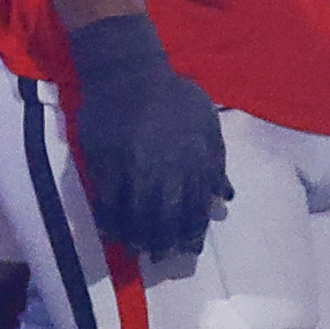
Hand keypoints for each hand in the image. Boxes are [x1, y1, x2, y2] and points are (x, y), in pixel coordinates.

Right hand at [64, 12, 231, 263]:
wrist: (128, 72)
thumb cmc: (172, 95)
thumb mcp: (206, 123)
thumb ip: (216, 162)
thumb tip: (224, 197)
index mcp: (194, 159)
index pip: (195, 206)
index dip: (192, 232)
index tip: (189, 249)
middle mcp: (165, 168)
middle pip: (165, 217)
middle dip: (165, 241)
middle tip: (162, 256)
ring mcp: (133, 167)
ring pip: (136, 214)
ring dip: (138, 237)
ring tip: (138, 250)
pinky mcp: (105, 163)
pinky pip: (107, 201)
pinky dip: (110, 220)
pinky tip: (112, 232)